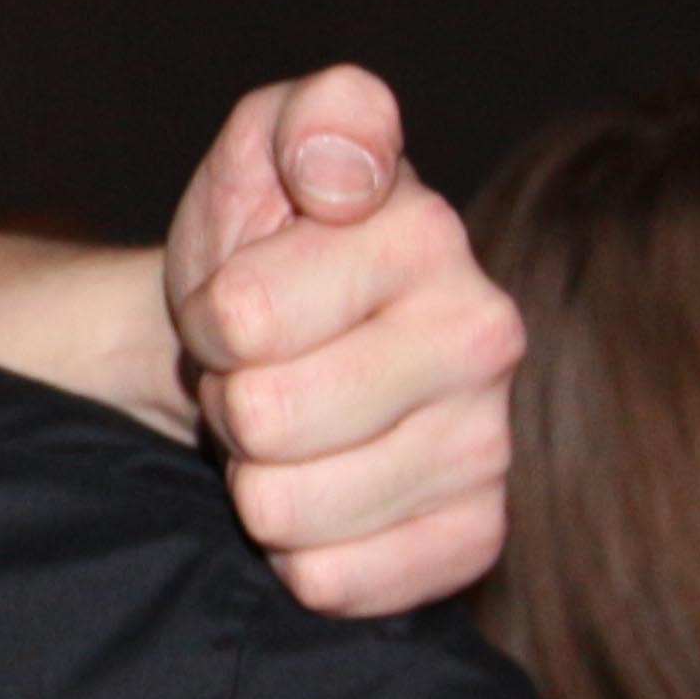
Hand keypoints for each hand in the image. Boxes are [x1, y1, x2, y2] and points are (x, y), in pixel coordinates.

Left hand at [166, 66, 522, 617]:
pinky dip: (295, 553)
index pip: (245, 315)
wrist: (264, 345)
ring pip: (286, 507)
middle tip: (253, 368)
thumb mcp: (259, 148)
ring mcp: (487, 440)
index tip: (238, 286)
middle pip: (264, 418)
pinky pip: (335, 580)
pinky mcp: (475, 534)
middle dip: (229, 396)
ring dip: (254, 475)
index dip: (212, 309)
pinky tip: (316, 495)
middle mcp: (482, 334)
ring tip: (281, 425)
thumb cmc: (260, 243)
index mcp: (423, 233)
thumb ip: (306, 118)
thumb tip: (341, 168)